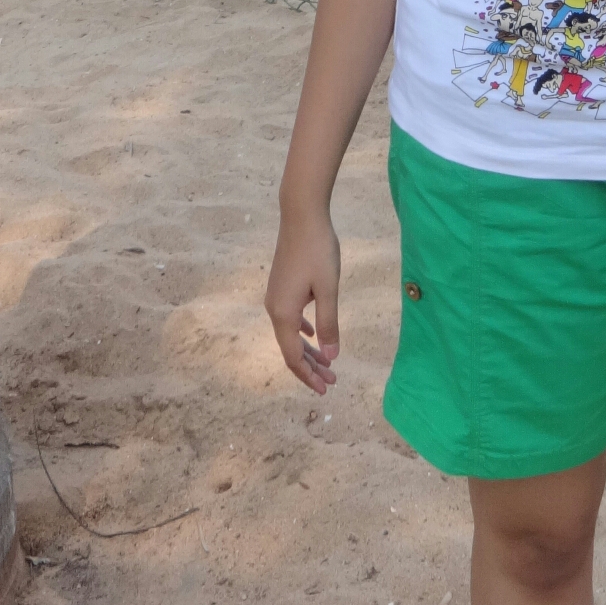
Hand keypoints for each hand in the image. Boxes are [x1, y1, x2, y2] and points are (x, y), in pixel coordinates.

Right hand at [265, 207, 341, 393]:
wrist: (301, 216)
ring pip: (290, 333)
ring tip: (326, 363)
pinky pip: (290, 318)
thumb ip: (329, 323)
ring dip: (308, 349)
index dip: (309, 376)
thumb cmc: (318, 251)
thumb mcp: (328, 289)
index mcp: (283, 313)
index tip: (326, 388)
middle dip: (310, 367)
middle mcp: (274, 308)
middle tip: (332, 381)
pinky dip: (302, 331)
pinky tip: (311, 333)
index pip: (293, 357)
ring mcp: (275, 296)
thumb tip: (331, 357)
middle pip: (290, 348)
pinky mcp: (281, 285)